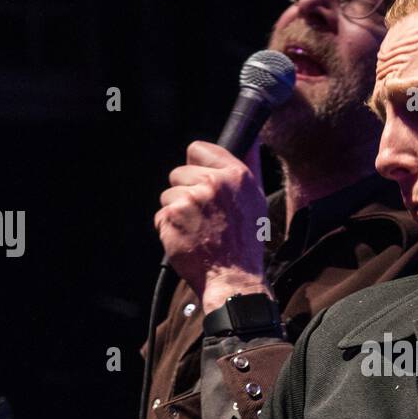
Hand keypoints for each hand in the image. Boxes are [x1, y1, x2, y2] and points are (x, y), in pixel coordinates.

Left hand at [154, 139, 268, 307]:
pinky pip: (161, 216)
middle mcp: (212, 184)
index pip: (198, 149)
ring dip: (177, 212)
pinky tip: (187, 240)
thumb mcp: (256, 200)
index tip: (199, 180)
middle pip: (178, 172)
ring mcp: (189, 200)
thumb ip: (248, 167)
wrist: (233, 279)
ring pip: (168, 195)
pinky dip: (169, 229)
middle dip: (185, 191)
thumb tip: (251, 139)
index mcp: (235, 176)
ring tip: (197, 230)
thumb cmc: (245, 242)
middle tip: (203, 216)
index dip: (195, 164)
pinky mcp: (171, 218)